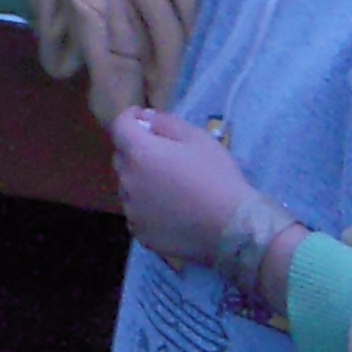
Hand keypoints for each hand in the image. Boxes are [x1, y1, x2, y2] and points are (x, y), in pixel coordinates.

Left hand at [111, 107, 261, 265]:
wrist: (231, 228)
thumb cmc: (217, 177)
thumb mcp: (198, 139)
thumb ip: (166, 123)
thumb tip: (145, 117)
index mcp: (139, 154)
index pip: (119, 127)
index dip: (130, 118)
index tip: (144, 119)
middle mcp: (127, 182)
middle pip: (121, 158)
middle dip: (135, 150)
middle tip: (163, 154)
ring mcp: (131, 211)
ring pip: (128, 187)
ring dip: (140, 180)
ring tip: (170, 187)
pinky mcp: (140, 234)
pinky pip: (136, 213)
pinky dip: (146, 207)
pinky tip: (170, 211)